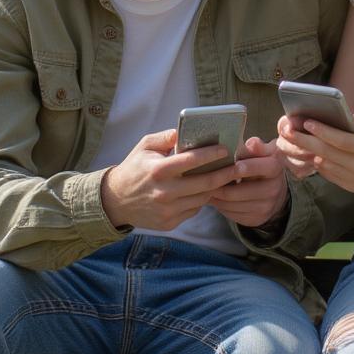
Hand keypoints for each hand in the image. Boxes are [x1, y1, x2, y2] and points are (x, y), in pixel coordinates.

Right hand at [100, 129, 238, 229]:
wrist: (115, 201)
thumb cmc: (134, 168)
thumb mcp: (144, 146)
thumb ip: (165, 136)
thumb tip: (185, 131)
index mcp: (158, 170)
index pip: (191, 161)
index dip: (211, 155)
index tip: (226, 149)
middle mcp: (164, 192)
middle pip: (204, 183)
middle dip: (225, 174)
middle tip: (237, 166)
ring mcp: (167, 210)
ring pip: (202, 199)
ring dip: (215, 188)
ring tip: (225, 178)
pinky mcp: (169, 223)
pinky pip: (193, 210)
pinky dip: (201, 200)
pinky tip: (204, 191)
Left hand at [210, 138, 289, 226]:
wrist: (274, 190)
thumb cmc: (262, 163)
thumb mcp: (263, 151)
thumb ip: (256, 146)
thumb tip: (251, 143)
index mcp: (275, 168)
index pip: (255, 168)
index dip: (238, 167)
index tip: (223, 164)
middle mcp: (273, 189)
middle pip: (237, 191)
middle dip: (218, 184)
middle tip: (203, 178)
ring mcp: (265, 207)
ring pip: (231, 203)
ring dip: (215, 195)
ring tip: (204, 186)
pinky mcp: (256, 219)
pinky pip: (231, 214)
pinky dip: (219, 205)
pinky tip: (214, 196)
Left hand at [278, 111, 353, 198]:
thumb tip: (348, 116)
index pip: (339, 140)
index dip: (321, 131)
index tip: (306, 121)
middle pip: (325, 152)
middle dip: (304, 140)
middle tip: (287, 130)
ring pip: (324, 164)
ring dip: (310, 151)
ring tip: (296, 139)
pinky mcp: (352, 187)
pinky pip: (329, 174)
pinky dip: (320, 163)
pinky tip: (315, 152)